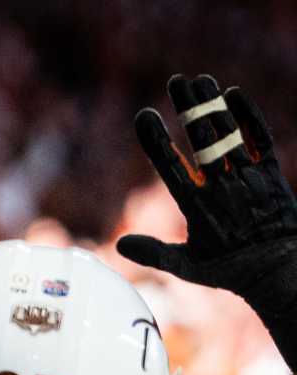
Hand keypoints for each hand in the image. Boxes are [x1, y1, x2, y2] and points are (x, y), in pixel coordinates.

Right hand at [116, 74, 296, 297]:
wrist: (279, 270)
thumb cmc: (228, 269)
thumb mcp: (187, 267)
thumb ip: (154, 253)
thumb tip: (119, 245)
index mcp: (197, 208)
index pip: (171, 167)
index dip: (156, 140)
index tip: (144, 114)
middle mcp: (223, 188)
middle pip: (203, 140)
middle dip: (189, 109)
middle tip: (176, 81)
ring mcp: (250, 179)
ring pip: (229, 136)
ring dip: (213, 107)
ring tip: (200, 81)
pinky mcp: (272, 175)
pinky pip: (260, 140)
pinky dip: (249, 117)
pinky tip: (234, 95)